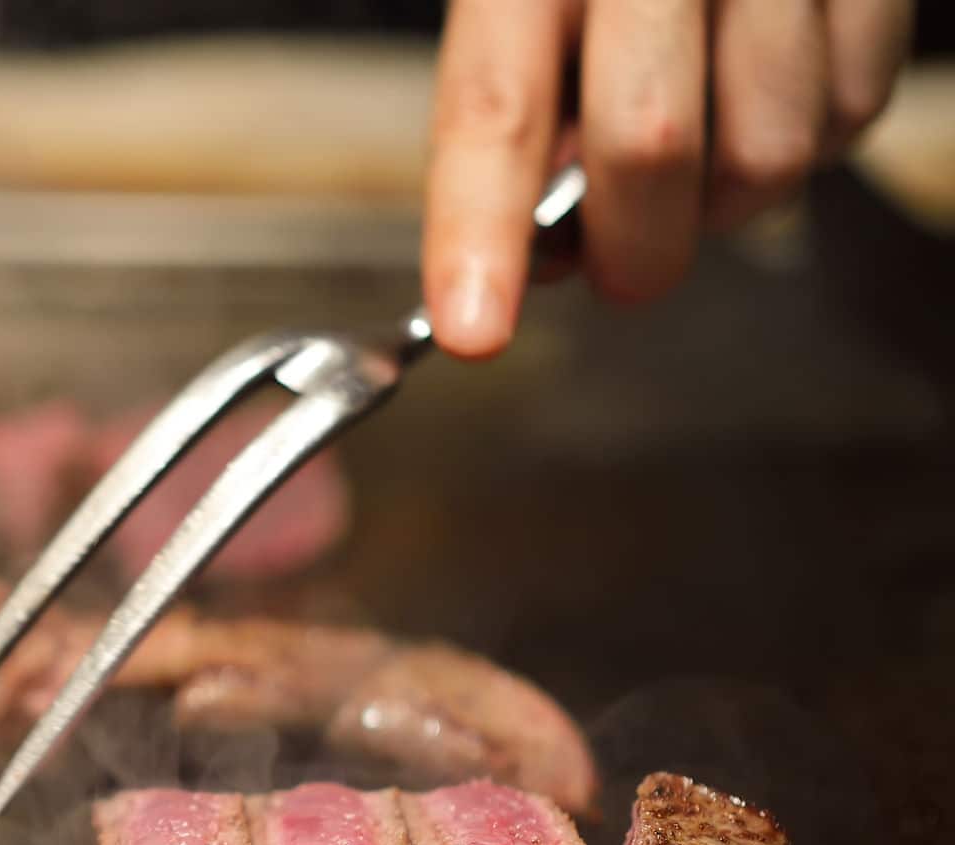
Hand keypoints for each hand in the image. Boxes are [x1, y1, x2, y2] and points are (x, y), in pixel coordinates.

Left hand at [422, 0, 913, 359]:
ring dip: (725, 199)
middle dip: (632, 246)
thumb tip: (540, 244)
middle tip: (618, 268)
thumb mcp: (534, 2)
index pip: (496, 109)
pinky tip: (763, 95)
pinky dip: (807, 139)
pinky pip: (852, 111)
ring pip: (768, 150)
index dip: (480, 230)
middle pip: (648, 145)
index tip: (475, 328)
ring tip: (697, 152)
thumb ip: (522, 106)